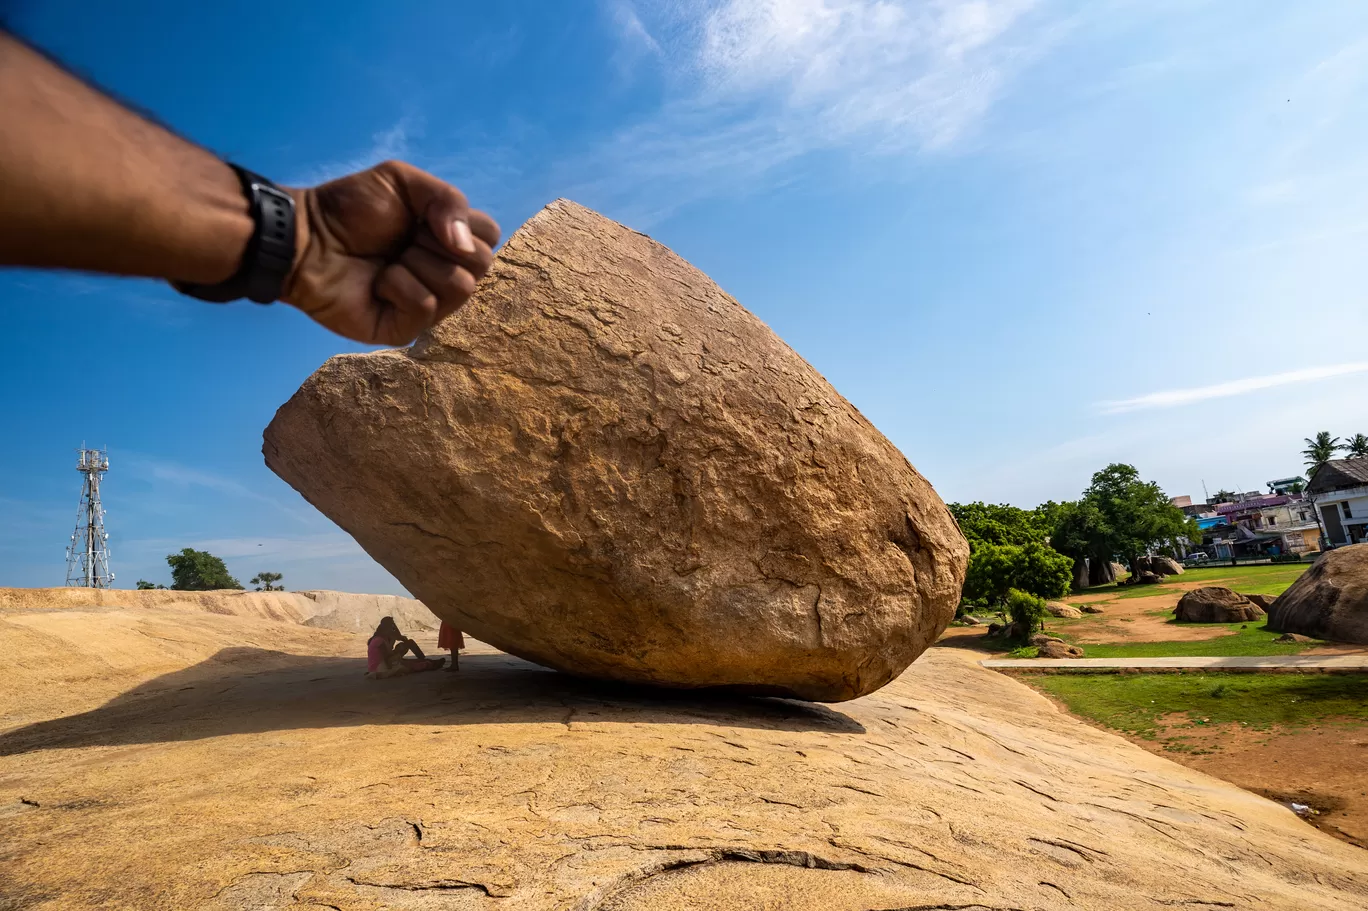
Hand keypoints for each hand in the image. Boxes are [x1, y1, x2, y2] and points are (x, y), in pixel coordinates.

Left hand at [283, 160, 499, 345]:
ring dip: (418, 264)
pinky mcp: (406, 329)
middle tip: (404, 239)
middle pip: (481, 264)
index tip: (427, 218)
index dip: (464, 224)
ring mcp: (429, 305)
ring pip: (459, 287)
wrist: (305, 236)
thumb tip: (464, 244)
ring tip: (388, 260)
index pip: (490, 237)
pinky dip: (399, 286)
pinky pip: (426, 307)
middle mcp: (445, 274)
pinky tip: (377, 283)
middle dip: (438, 243)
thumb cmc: (351, 209)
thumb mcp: (403, 181)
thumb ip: (447, 199)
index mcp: (450, 240)